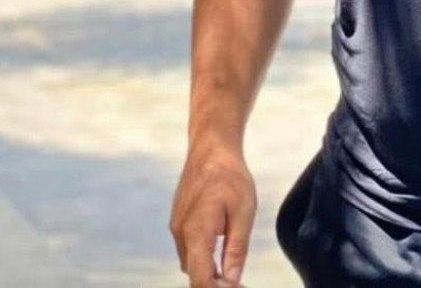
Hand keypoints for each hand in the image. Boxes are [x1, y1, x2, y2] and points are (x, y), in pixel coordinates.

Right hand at [170, 143, 256, 287]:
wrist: (211, 146)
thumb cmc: (230, 175)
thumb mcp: (244, 211)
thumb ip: (236, 248)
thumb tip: (232, 281)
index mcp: (196, 231)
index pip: (200, 279)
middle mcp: (181, 232)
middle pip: (194, 273)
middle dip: (214, 284)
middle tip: (238, 284)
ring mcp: (177, 226)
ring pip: (190, 262)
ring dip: (208, 271)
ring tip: (232, 273)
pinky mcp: (178, 221)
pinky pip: (188, 248)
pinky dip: (202, 256)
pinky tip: (220, 253)